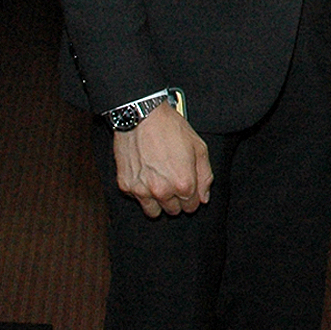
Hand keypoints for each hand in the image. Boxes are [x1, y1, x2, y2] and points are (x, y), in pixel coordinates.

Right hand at [113, 101, 211, 217]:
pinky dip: (142, 192)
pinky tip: (146, 176)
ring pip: (153, 212)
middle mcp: (162, 191)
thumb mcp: (199, 148)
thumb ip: (205, 175)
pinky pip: (137, 199)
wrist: (142, 117)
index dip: (192, 198)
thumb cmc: (171, 129)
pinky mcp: (125, 185)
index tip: (189, 189)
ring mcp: (141, 190)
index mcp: (183, 183)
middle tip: (174, 183)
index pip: (191, 206)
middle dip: (176, 200)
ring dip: (159, 202)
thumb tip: (203, 197)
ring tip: (160, 184)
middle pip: (173, 211)